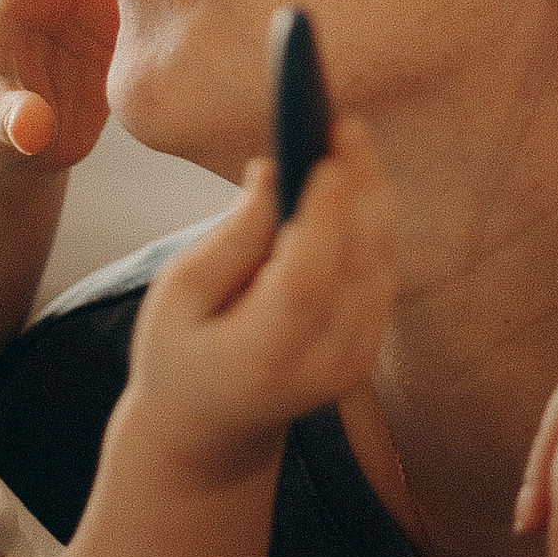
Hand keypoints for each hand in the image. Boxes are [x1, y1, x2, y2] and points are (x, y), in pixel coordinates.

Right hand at [127, 121, 397, 485]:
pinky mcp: (368, 345)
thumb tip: (274, 172)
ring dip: (368, 195)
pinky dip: (369, 218)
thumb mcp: (177, 297)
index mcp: (261, 358)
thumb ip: (231, 240)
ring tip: (346, 137)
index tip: (324, 154)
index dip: (322, 216)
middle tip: (341, 124)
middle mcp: (322, 365)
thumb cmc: (180, 354)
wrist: (211, 431)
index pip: (307, 282)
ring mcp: (354, 359)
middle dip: (355, 188)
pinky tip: (351, 176)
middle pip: (357, 265)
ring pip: (379, 261)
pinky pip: (380, 269)